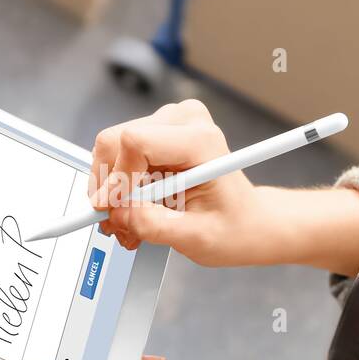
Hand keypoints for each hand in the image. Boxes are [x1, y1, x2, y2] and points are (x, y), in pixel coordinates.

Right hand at [88, 99, 276, 265]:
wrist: (248, 222)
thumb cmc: (235, 225)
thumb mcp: (196, 237)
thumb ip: (154, 225)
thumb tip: (117, 213)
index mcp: (201, 140)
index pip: (136, 142)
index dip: (116, 179)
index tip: (110, 209)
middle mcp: (183, 122)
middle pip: (115, 142)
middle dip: (109, 189)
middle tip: (117, 223)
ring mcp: (168, 124)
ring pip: (110, 150)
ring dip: (112, 192)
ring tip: (129, 224)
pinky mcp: (156, 134)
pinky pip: (118, 156)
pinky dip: (119, 189)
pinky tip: (133, 212)